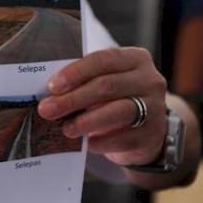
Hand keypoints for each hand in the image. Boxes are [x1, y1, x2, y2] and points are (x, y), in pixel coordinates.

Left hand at [38, 47, 167, 166]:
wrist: (146, 129)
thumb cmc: (116, 98)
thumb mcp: (105, 81)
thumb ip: (84, 80)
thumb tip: (50, 93)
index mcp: (135, 59)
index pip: (103, 60)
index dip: (76, 72)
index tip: (52, 86)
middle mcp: (150, 81)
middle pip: (107, 86)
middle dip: (73, 99)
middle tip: (47, 109)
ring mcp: (155, 108)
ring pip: (118, 111)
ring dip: (86, 121)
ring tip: (66, 128)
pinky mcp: (152, 136)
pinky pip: (124, 138)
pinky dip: (101, 141)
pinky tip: (86, 143)